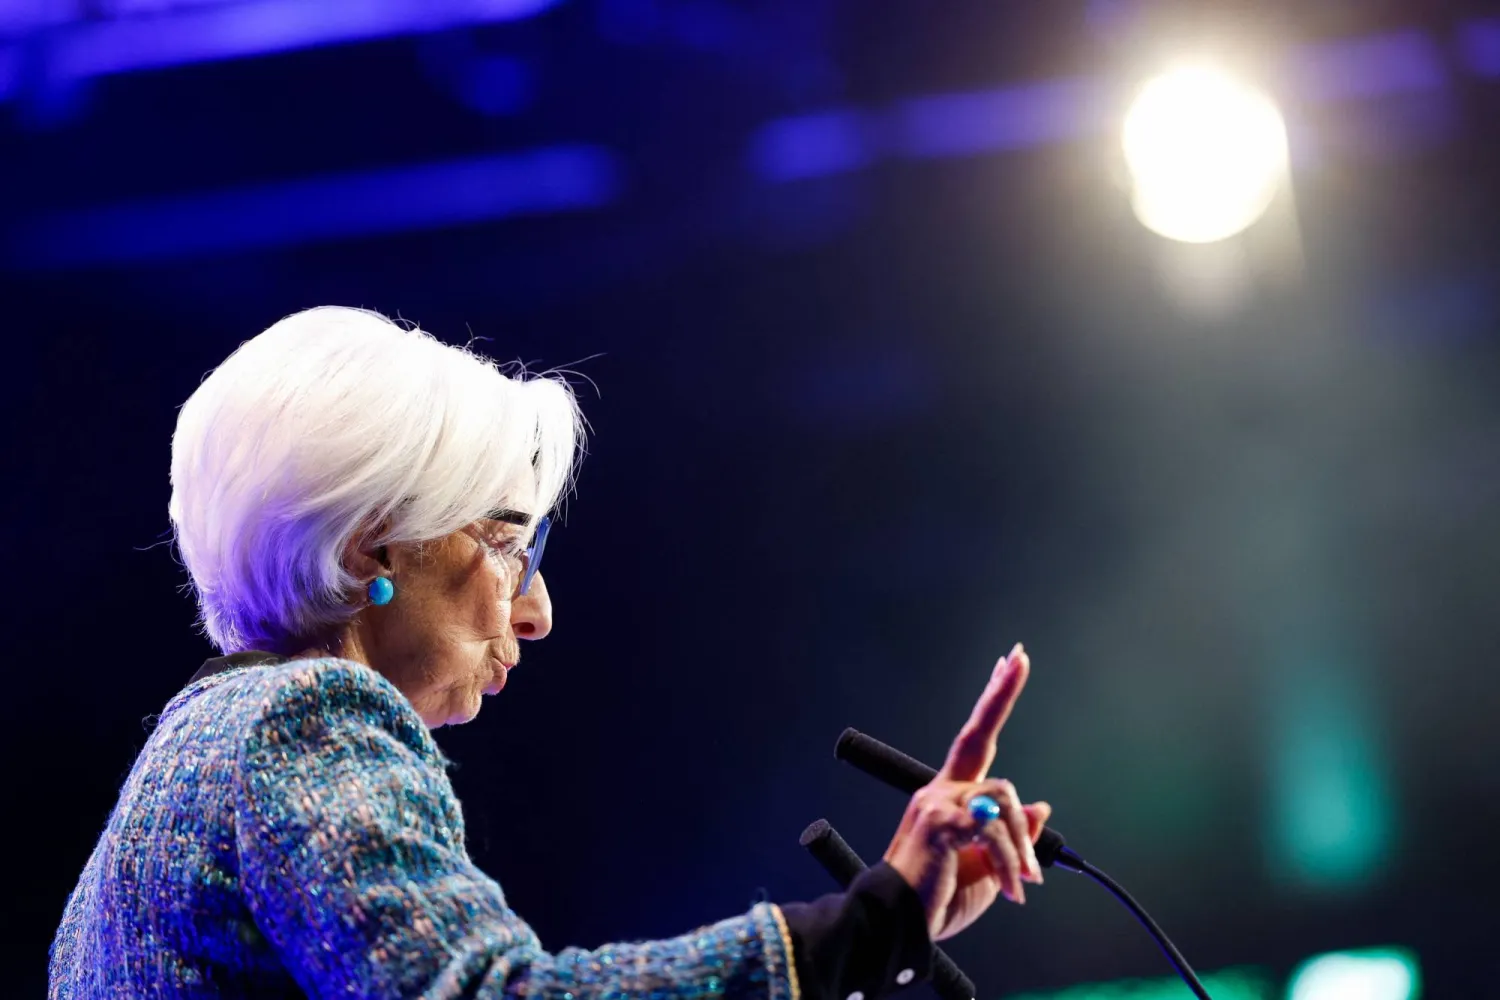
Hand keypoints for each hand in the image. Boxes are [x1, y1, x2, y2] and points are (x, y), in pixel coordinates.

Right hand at [881, 644, 1051, 940]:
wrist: (899, 926)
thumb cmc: (934, 900)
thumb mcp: (987, 868)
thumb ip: (1011, 836)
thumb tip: (1040, 808)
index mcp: (949, 798)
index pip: (975, 740)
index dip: (992, 701)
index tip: (1007, 663)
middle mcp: (940, 791)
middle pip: (979, 737)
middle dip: (1000, 693)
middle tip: (1018, 657)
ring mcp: (937, 803)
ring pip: (1005, 802)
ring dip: (1021, 847)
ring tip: (1021, 884)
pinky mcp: (941, 822)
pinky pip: (993, 830)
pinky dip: (1009, 862)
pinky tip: (1010, 888)